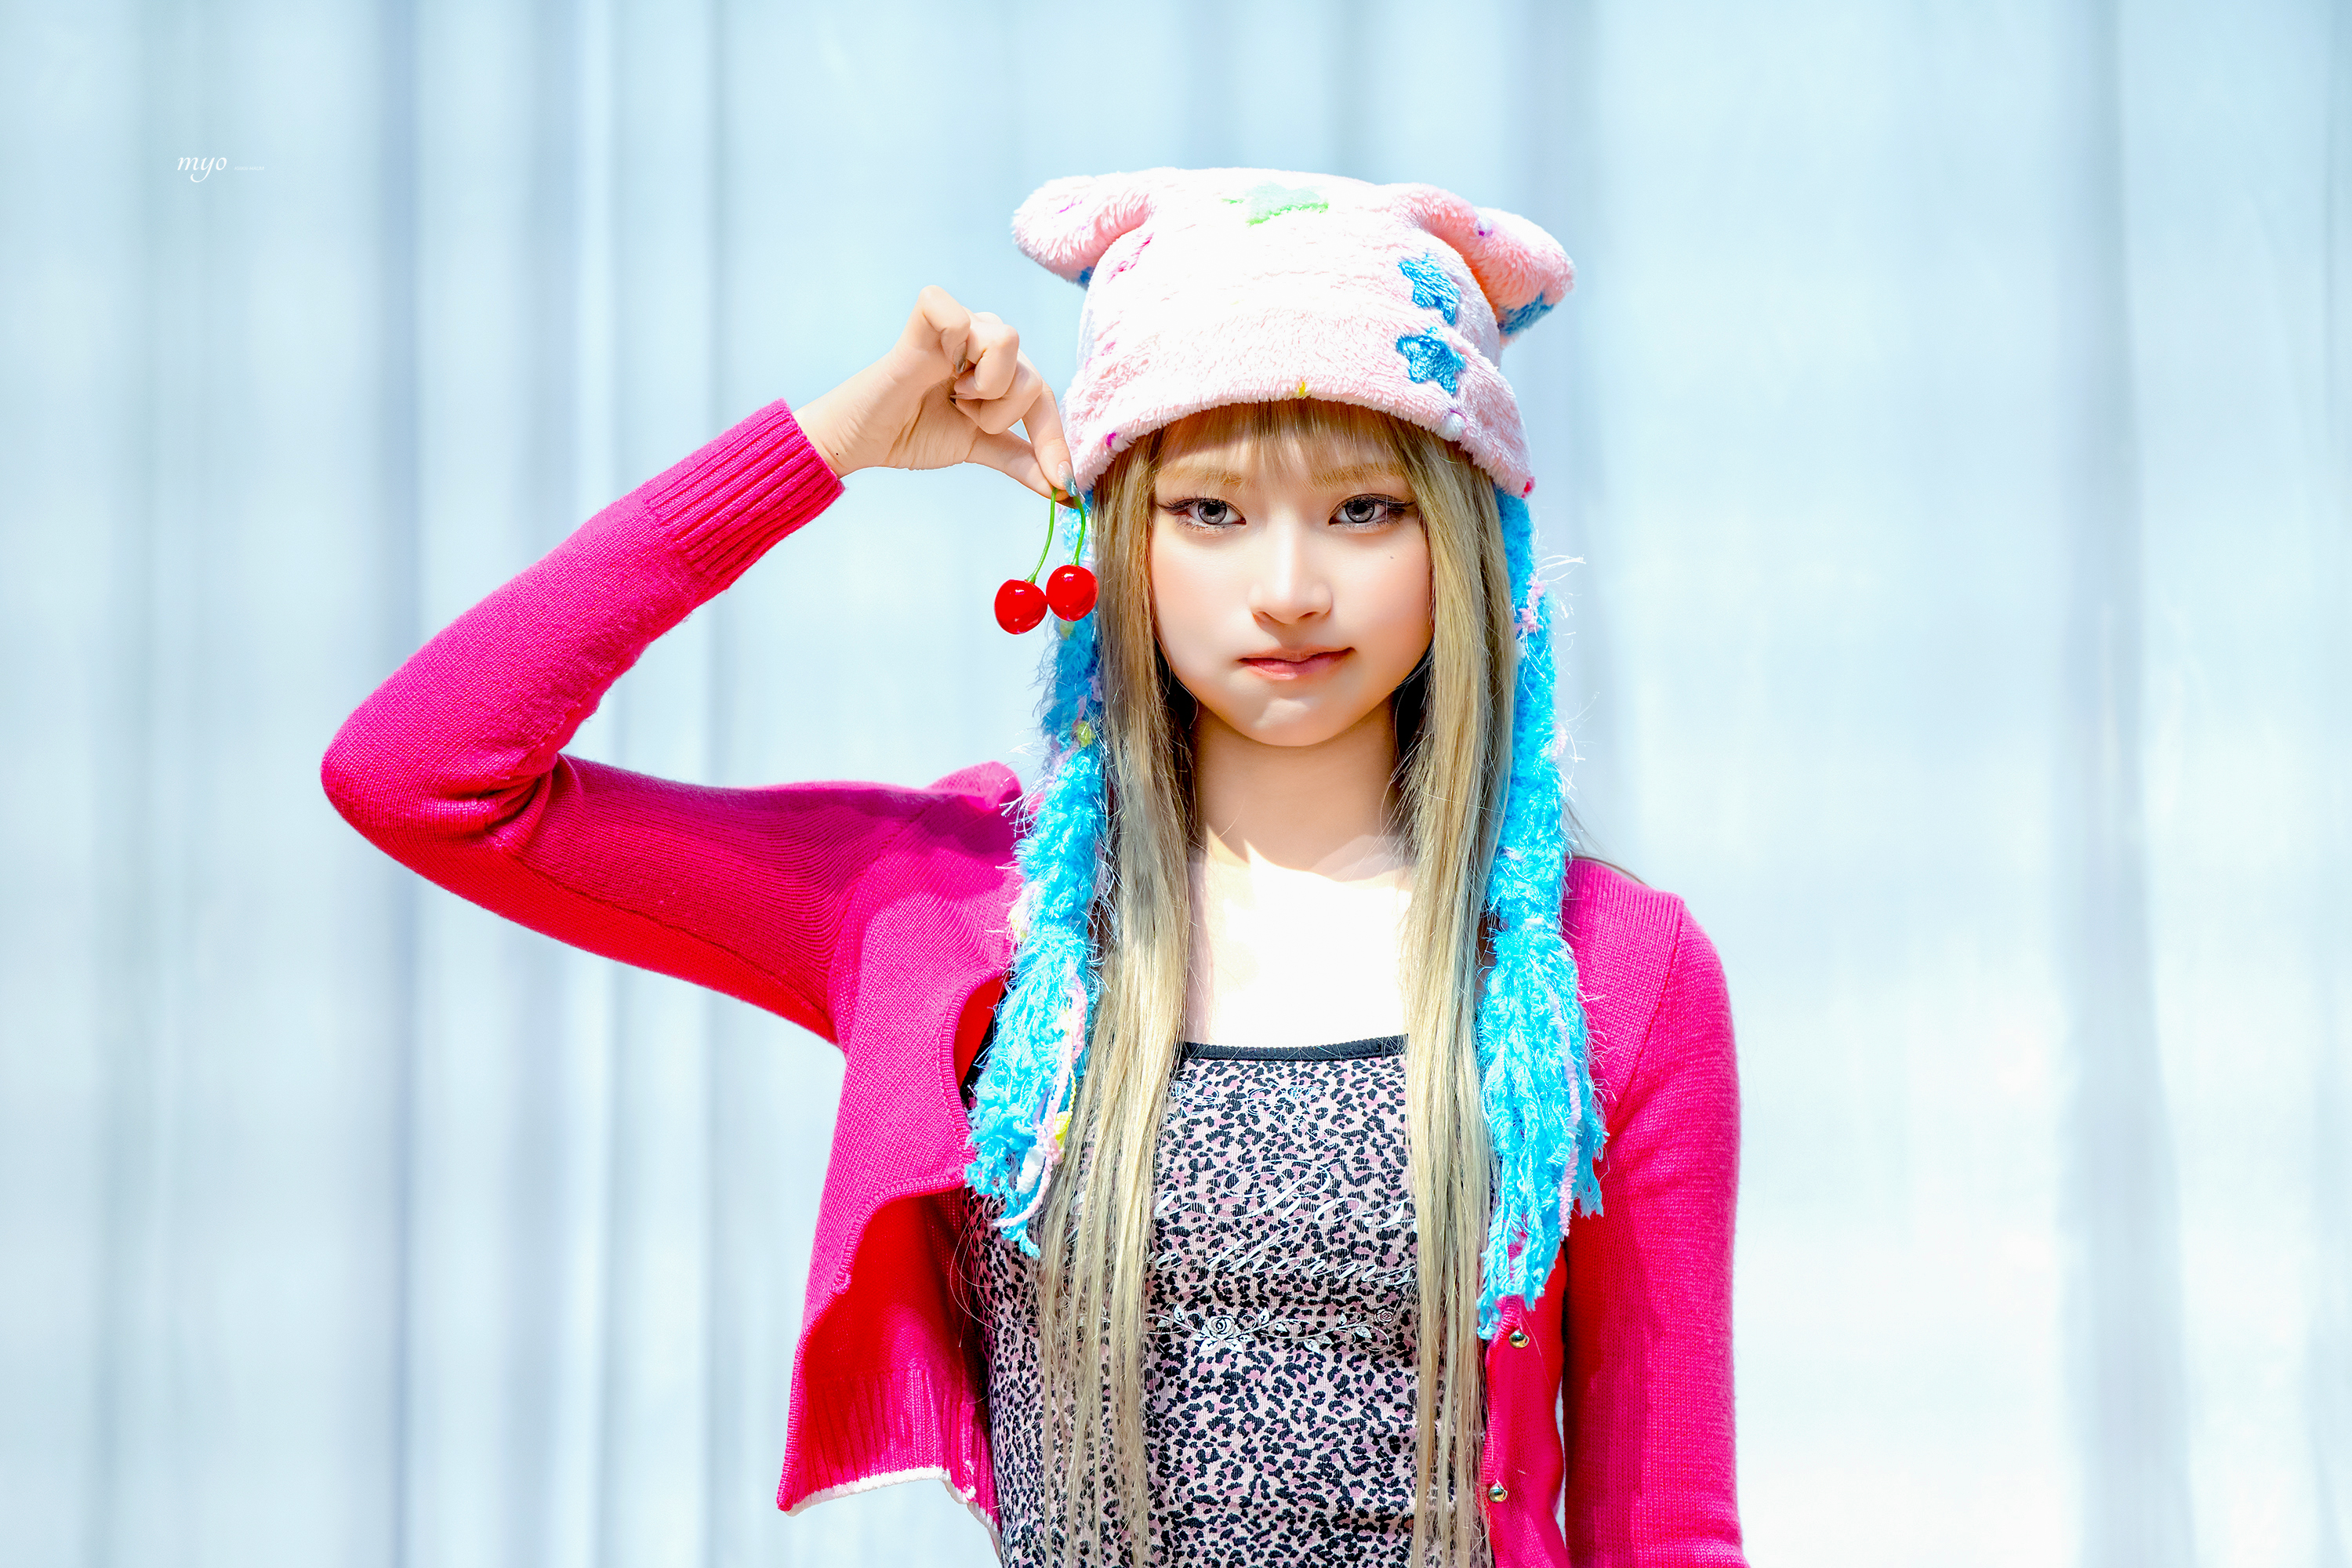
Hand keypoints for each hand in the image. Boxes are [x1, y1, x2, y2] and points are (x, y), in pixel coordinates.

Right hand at [796, 286, 1076, 501]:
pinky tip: (935, 366)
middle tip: (963, 414)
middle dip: (1000, 415)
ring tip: (948, 392)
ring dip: (981, 387)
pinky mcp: (930, 313)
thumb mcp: (978, 447)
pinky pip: (964, 318)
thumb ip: (1020, 460)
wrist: (864, 440)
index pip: (1043, 397)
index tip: (1061, 482)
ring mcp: (962, 323)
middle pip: (1032, 376)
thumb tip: (1063, 489)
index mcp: (1001, 365)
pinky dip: (955, 348)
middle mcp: (987, 337)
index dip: (1053, 440)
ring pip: (1008, 344)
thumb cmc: (914, 432)